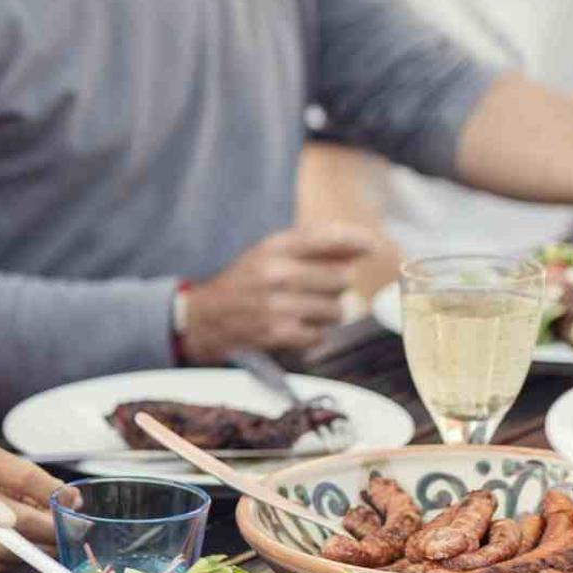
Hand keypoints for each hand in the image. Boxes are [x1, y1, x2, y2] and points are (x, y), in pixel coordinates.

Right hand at [185, 224, 374, 362]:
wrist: (202, 318)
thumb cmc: (241, 284)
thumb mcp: (266, 254)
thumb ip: (309, 248)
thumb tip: (358, 249)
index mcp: (272, 248)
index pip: (325, 237)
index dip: (356, 240)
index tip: (370, 246)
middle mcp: (275, 273)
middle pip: (340, 278)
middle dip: (336, 287)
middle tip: (318, 290)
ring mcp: (276, 305)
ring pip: (335, 310)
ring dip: (326, 313)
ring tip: (304, 311)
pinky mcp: (277, 333)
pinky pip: (319, 335)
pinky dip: (312, 335)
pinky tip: (295, 328)